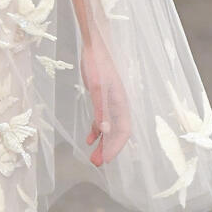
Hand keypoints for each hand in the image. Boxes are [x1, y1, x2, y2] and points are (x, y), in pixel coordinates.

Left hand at [80, 34, 131, 167]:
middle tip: (96, 164)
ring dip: (101, 143)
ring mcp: (110, 102)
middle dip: (108, 150)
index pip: (122, 132)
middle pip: (116, 134)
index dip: (115, 148)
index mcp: (121, 104)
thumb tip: (104, 131)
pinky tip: (89, 140)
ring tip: (92, 158)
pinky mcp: (101, 98)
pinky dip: (95, 131)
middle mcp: (118, 106)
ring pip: (108, 129)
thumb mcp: (97, 89)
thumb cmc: (97, 65)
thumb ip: (101, 110)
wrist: (95, 46)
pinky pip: (101, 119)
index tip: (106, 161)